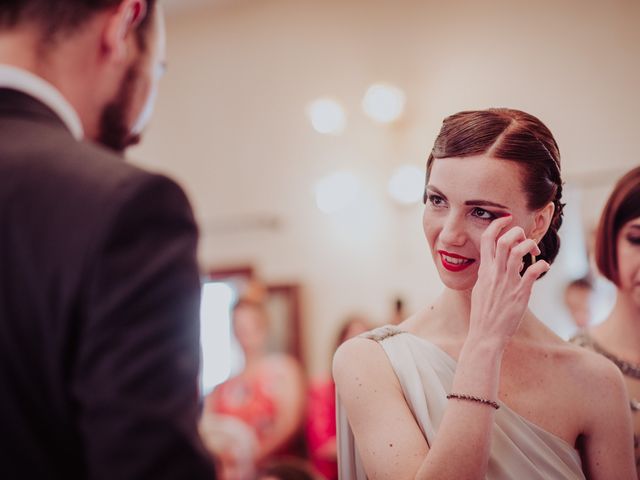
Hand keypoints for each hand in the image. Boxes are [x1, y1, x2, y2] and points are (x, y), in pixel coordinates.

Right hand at [468, 215, 548, 346]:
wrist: (486, 334)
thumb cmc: (483, 313)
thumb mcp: (479, 288)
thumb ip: (487, 274)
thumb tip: (493, 264)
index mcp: (484, 270)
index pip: (487, 238)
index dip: (498, 224)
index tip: (506, 219)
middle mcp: (495, 273)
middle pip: (505, 240)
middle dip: (518, 232)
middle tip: (524, 238)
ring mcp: (508, 282)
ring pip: (519, 251)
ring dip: (530, 245)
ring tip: (535, 251)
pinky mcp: (521, 292)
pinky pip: (534, 271)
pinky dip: (542, 264)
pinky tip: (543, 266)